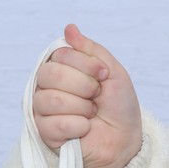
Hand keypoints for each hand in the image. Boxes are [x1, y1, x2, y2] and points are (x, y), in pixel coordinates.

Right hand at [33, 24, 142, 167]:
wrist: (125, 139)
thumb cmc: (119, 106)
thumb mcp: (113, 71)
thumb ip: (91, 50)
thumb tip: (69, 28)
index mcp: (62, 67)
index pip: (60, 54)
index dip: (86, 64)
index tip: (103, 75)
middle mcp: (47, 85)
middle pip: (51, 74)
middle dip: (83, 86)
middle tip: (96, 97)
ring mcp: (43, 109)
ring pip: (51, 99)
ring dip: (82, 107)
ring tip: (91, 113)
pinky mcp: (44, 132)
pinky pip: (55, 124)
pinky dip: (79, 126)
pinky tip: (85, 129)